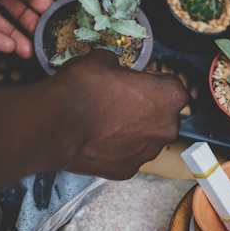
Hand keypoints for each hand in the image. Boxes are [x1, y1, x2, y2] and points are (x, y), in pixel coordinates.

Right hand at [50, 50, 188, 179]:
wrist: (57, 123)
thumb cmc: (84, 88)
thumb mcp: (103, 59)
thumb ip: (118, 66)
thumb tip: (113, 70)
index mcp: (170, 96)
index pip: (172, 85)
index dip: (152, 81)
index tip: (137, 81)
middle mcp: (166, 128)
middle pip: (163, 115)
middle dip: (146, 108)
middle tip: (121, 100)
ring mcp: (147, 153)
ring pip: (145, 138)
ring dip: (132, 129)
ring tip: (105, 121)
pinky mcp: (127, 171)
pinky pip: (126, 155)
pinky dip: (116, 148)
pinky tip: (98, 138)